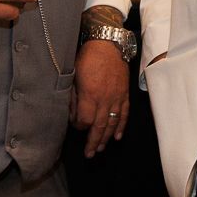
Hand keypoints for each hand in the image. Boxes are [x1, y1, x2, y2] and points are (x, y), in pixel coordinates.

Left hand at [70, 40, 128, 157]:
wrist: (108, 43)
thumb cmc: (88, 57)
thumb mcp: (74, 75)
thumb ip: (74, 97)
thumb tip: (73, 114)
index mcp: (90, 95)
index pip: (84, 120)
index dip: (79, 126)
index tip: (76, 126)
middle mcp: (105, 100)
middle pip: (99, 126)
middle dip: (93, 141)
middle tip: (89, 154)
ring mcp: (116, 98)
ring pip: (112, 123)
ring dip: (106, 138)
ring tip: (100, 149)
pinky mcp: (124, 94)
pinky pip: (124, 114)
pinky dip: (121, 126)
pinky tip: (117, 137)